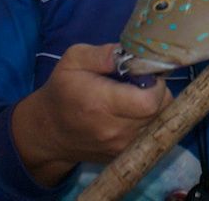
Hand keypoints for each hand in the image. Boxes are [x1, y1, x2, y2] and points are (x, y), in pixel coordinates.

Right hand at [12, 43, 172, 186]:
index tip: (146, 72)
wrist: (48, 130)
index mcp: (102, 105)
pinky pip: (149, 135)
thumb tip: (129, 53)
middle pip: (160, 111)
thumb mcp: (74, 60)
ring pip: (158, 123)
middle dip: (158, 91)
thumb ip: (103, 54)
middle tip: (143, 81)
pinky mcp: (123, 155)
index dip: (156, 84)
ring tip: (136, 95)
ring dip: (155, 107)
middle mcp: (114, 130)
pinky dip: (148, 121)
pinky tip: (132, 111)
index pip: (149, 101)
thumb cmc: (63, 90)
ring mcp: (120, 147)